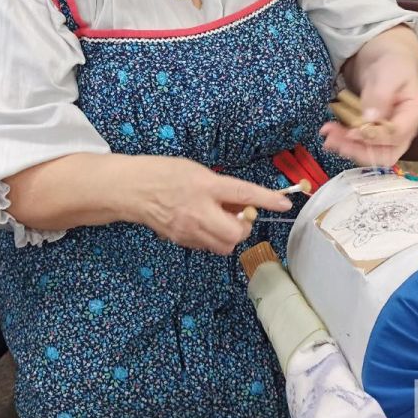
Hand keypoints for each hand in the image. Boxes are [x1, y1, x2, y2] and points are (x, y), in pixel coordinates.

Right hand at [132, 157, 290, 254]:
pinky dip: (212, 239)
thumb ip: (220, 187)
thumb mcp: (197, 171)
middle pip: (236, 233)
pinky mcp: (181, 241)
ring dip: (229, 236)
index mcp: (205, 186)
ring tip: (219, 220)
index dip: (267, 200)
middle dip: (243, 227)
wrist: (132, 189)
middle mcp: (199, 210)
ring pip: (224, 246)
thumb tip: (241, 202)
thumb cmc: (164, 173)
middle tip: (237, 215)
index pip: (244, 194)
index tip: (284, 205)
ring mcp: (189, 230)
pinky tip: (203, 225)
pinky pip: (207, 246)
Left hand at [320, 51, 417, 166]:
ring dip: (348, 147)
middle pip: (385, 152)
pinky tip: (330, 132)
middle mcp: (404, 128)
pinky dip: (344, 141)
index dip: (373, 137)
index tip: (350, 132)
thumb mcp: (388, 73)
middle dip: (358, 150)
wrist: (384, 55)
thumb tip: (369, 120)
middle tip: (334, 140)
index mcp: (414, 114)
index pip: (396, 135)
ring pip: (370, 151)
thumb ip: (380, 96)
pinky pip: (360, 143)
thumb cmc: (392, 61)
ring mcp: (388, 132)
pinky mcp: (373, 131)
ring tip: (328, 135)